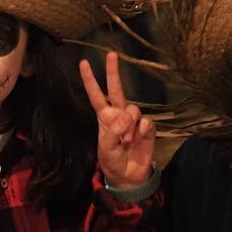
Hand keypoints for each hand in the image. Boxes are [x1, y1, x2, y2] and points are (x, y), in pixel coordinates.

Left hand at [79, 52, 154, 188]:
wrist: (128, 176)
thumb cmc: (112, 161)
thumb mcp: (106, 148)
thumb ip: (114, 131)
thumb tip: (127, 118)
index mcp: (104, 117)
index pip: (96, 95)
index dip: (90, 80)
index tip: (84, 63)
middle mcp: (119, 114)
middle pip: (116, 89)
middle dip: (113, 72)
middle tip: (112, 54)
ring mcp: (134, 119)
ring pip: (134, 108)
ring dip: (130, 125)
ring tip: (127, 141)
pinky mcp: (147, 127)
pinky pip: (146, 121)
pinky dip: (141, 131)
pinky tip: (138, 141)